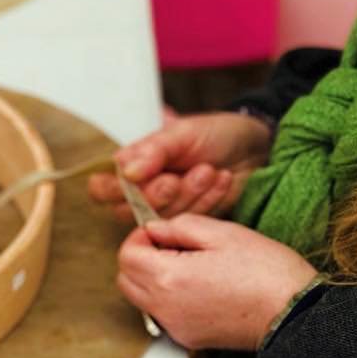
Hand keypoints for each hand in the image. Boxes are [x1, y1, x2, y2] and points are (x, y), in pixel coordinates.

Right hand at [89, 110, 273, 219]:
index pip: (102, 189)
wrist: (254, 147)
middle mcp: (141, 193)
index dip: (116, 190)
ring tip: (210, 170)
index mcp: (130, 168)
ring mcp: (165, 211)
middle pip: (130, 211)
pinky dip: (209, 200)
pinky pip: (189, 223)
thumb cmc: (214, 134)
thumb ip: (153, 152)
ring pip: (161, 219)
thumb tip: (127, 172)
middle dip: (161, 193)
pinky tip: (222, 180)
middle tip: (184, 173)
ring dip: (191, 193)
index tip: (144, 177)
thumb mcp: (182, 133)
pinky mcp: (189, 224)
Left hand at [116, 214, 317, 350]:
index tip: (159, 232)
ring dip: (152, 279)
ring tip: (189, 265)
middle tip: (170, 246)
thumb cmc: (266, 272)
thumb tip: (155, 229)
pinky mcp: (188, 339)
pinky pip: (163, 315)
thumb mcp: (223, 233)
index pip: (126, 256)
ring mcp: (175, 327)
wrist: (293, 313)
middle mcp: (165, 308)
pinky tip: (200, 287)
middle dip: (140, 259)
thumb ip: (180, 227)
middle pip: (126, 280)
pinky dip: (169, 298)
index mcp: (169, 278)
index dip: (139, 238)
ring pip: (141, 299)